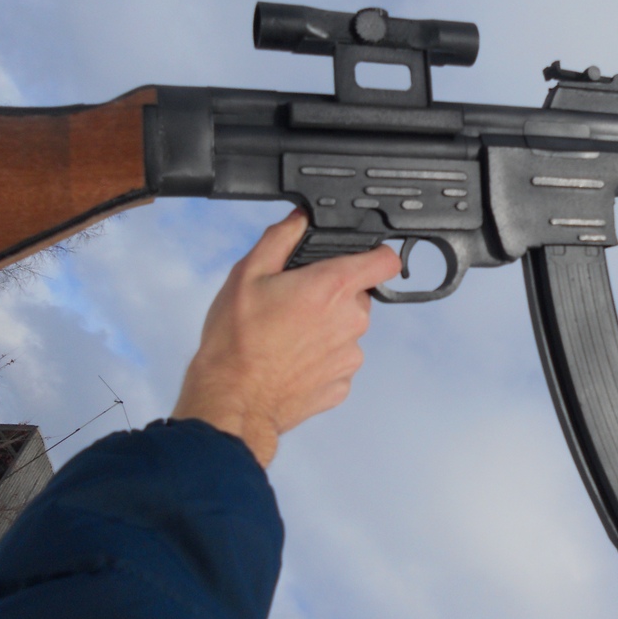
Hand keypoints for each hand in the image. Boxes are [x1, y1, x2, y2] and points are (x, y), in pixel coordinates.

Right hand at [173, 209, 401, 466]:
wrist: (232, 400)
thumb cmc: (237, 340)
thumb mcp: (247, 273)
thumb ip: (281, 238)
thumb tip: (299, 219)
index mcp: (332, 287)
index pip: (385, 261)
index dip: (374, 255)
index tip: (360, 258)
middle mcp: (350, 321)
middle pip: (359, 295)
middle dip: (333, 294)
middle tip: (295, 301)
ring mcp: (349, 357)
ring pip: (347, 330)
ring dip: (326, 328)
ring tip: (286, 335)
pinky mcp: (341, 386)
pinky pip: (338, 362)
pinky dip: (320, 359)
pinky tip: (290, 360)